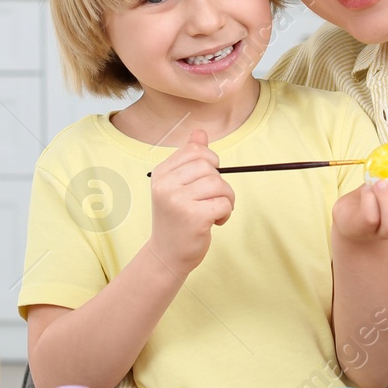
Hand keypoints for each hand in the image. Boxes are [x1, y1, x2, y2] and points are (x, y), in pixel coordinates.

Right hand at [144, 129, 234, 274]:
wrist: (167, 255)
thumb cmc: (176, 219)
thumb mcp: (178, 187)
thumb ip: (189, 159)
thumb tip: (200, 132)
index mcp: (161, 174)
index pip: (196, 151)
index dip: (211, 163)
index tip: (207, 180)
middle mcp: (165, 185)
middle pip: (209, 166)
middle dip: (220, 182)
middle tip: (214, 199)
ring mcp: (177, 201)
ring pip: (219, 184)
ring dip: (226, 199)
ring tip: (217, 211)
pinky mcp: (193, 217)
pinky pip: (224, 203)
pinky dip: (226, 212)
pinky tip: (215, 222)